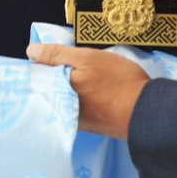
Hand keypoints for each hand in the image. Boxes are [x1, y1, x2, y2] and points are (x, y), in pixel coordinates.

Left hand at [27, 43, 151, 139]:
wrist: (145, 112)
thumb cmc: (117, 82)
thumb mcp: (88, 58)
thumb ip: (57, 55)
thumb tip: (30, 52)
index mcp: (56, 93)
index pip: (34, 79)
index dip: (38, 65)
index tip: (44, 57)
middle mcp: (60, 110)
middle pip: (46, 90)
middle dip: (49, 77)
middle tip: (61, 63)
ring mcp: (73, 120)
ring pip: (59, 99)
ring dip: (61, 88)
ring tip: (75, 75)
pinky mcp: (87, 125)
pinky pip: (71, 108)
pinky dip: (74, 98)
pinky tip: (85, 90)